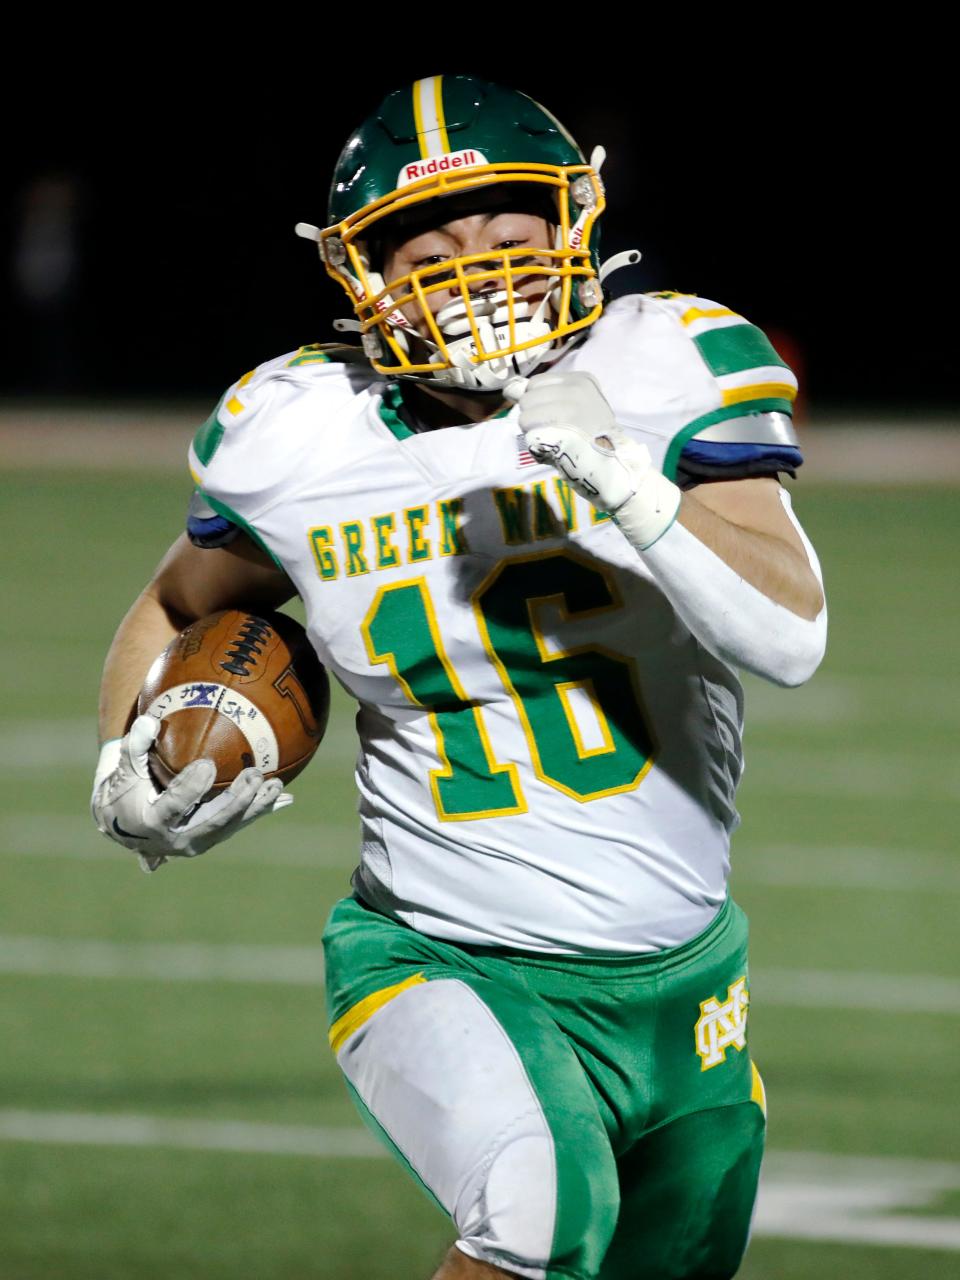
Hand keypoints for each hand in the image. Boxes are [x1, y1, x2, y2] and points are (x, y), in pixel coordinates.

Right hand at [91, 714, 291, 871]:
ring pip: (230, 826)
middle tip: (254, 775)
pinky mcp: (211, 838)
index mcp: (153, 822)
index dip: (190, 788)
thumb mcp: (123, 768)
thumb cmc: (123, 789)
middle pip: (212, 821)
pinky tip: (286, 799)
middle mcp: (177, 839)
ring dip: (256, 807)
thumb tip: (149, 723)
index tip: (208, 765)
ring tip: (277, 786)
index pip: (174, 805)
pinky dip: (260, 811)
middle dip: (236, 800)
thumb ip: (135, 745)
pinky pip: (238, 824)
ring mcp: (196, 842)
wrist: (124, 824)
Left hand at [506, 371, 680, 549]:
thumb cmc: (592, 439)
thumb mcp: (575, 406)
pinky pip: (530, 438)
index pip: (536, 382)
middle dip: (533, 418)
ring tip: (557, 442)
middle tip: (556, 432)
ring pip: (524, 418)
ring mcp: (569, 409)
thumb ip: (543, 396)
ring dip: (534, 434)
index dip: (538, 403)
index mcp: (581, 379)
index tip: (556, 417)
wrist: (616, 467)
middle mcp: (575, 389)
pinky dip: (537, 450)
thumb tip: (509, 389)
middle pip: (526, 399)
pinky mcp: (561, 430)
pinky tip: (557, 453)